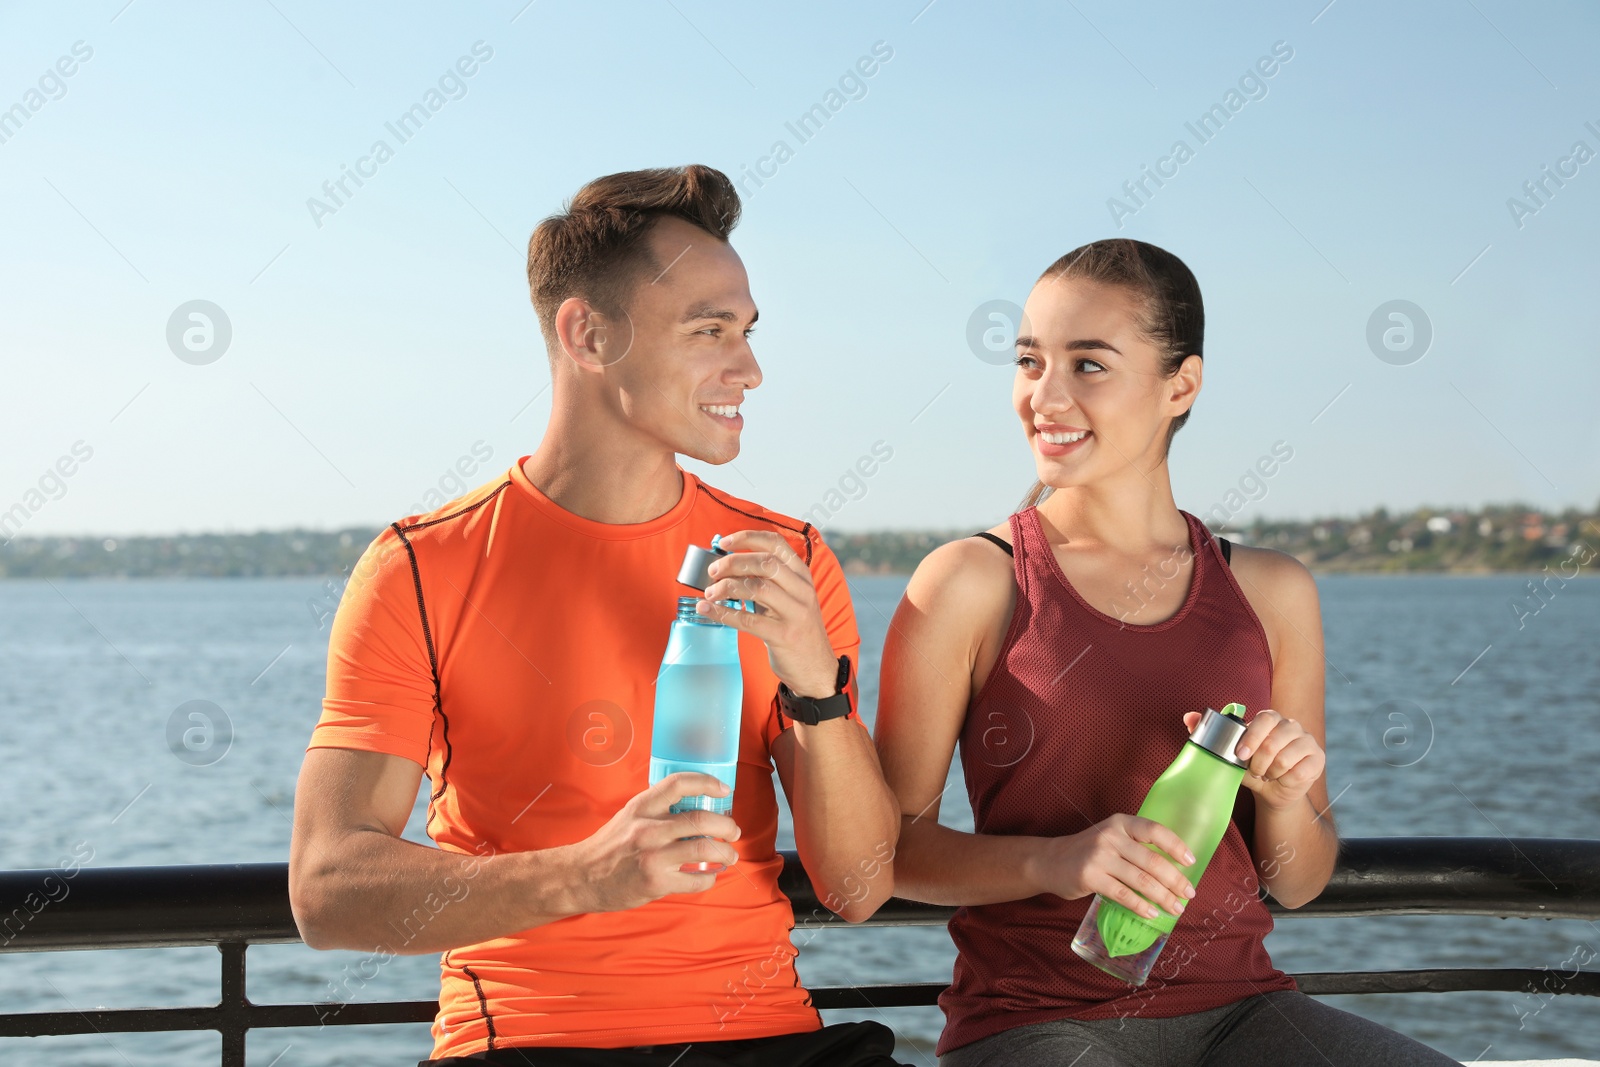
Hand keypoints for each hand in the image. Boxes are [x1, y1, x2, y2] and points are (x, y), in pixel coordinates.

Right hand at [568, 772, 741, 912]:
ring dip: (726, 852)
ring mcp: (652, 856)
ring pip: (704, 849)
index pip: (679, 784)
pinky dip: (710, 878)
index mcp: (642, 807)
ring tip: (730, 855)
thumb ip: (657, 810)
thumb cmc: (608, 846)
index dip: (706, 783)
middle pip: (701, 819)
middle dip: (727, 825)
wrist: (580, 877)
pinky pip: (696, 879)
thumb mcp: (629, 816)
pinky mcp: (655, 882)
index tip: (723, 790)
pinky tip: (710, 875)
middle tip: (733, 831)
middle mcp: (648, 829)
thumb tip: (695, 806)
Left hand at [695, 529, 839, 697]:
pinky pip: (748, 620)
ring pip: (757, 588)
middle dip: (733, 562)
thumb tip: (728, 566)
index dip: (748, 538)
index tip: (724, 542)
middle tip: (712, 570)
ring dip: (727, 587)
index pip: (776, 544)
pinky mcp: (783, 635)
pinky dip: (724, 613)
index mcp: (802, 575)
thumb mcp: (791, 598)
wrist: (816, 668)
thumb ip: (768, 581)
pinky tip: (708, 609)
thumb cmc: (796, 629)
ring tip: (709, 592)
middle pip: (765, 563)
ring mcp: (795, 613)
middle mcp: (802, 590)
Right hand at [1029, 813, 1196, 919]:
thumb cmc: (1089, 852)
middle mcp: (1111, 836)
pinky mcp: (1090, 877)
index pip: (1154, 830)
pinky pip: (1123, 894)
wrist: (1050, 860)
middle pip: (1152, 860)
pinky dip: (1141, 906)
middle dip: (1175, 880)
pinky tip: (1151, 913)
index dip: (1176, 846)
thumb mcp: (1111, 838)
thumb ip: (1136, 847)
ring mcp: (1099, 856)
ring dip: (1163, 897)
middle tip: (1189, 894)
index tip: (1191, 862)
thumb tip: (1174, 870)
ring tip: (1175, 908)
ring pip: (1141, 880)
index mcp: (1121, 823)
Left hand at [1183, 708, 1323, 813]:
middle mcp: (1292, 726)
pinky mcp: (1317, 759)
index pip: (1265, 719)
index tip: (1241, 755)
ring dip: (1272, 771)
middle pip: (1275, 740)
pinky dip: (1286, 780)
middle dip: (1260, 761)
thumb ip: (1208, 733)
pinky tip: (1282, 779)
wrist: (1272, 791)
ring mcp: (1307, 741)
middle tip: (1255, 771)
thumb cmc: (1251, 767)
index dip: (1252, 738)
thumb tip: (1188, 718)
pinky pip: (1300, 771)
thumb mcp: (1229, 752)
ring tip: (1267, 775)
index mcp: (1271, 719)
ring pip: (1287, 757)